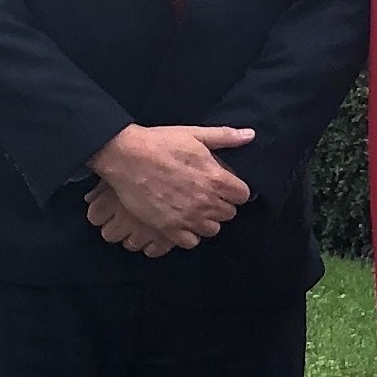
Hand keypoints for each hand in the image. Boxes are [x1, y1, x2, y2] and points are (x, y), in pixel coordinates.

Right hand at [85, 122, 254, 251]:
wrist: (126, 157)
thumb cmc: (160, 143)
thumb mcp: (195, 134)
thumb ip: (225, 137)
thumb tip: (250, 135)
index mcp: (216, 179)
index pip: (243, 196)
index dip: (235, 190)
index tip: (225, 186)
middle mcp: (206, 202)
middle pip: (229, 214)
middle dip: (222, 205)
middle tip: (208, 195)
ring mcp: (188, 217)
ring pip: (212, 230)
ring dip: (207, 220)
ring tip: (195, 208)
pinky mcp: (169, 228)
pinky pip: (191, 242)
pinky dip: (189, 234)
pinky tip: (182, 221)